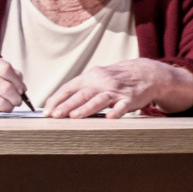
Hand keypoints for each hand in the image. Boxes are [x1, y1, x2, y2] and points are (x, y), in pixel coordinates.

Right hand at [0, 50, 27, 111]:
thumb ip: (5, 72)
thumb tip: (22, 87)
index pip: (6, 69)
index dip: (18, 81)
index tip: (21, 89)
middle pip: (5, 87)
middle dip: (16, 97)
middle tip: (18, 100)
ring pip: (0, 101)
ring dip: (9, 106)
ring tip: (9, 106)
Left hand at [45, 58, 192, 117]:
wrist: (146, 73)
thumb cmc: (115, 79)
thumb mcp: (96, 79)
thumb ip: (79, 90)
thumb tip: (56, 104)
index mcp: (90, 77)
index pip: (69, 88)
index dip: (57, 99)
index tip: (46, 110)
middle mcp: (102, 82)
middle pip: (82, 94)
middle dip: (66, 105)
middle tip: (54, 115)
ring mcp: (116, 90)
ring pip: (99, 100)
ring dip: (86, 108)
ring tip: (74, 116)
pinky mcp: (131, 99)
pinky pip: (122, 106)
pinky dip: (115, 112)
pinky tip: (109, 118)